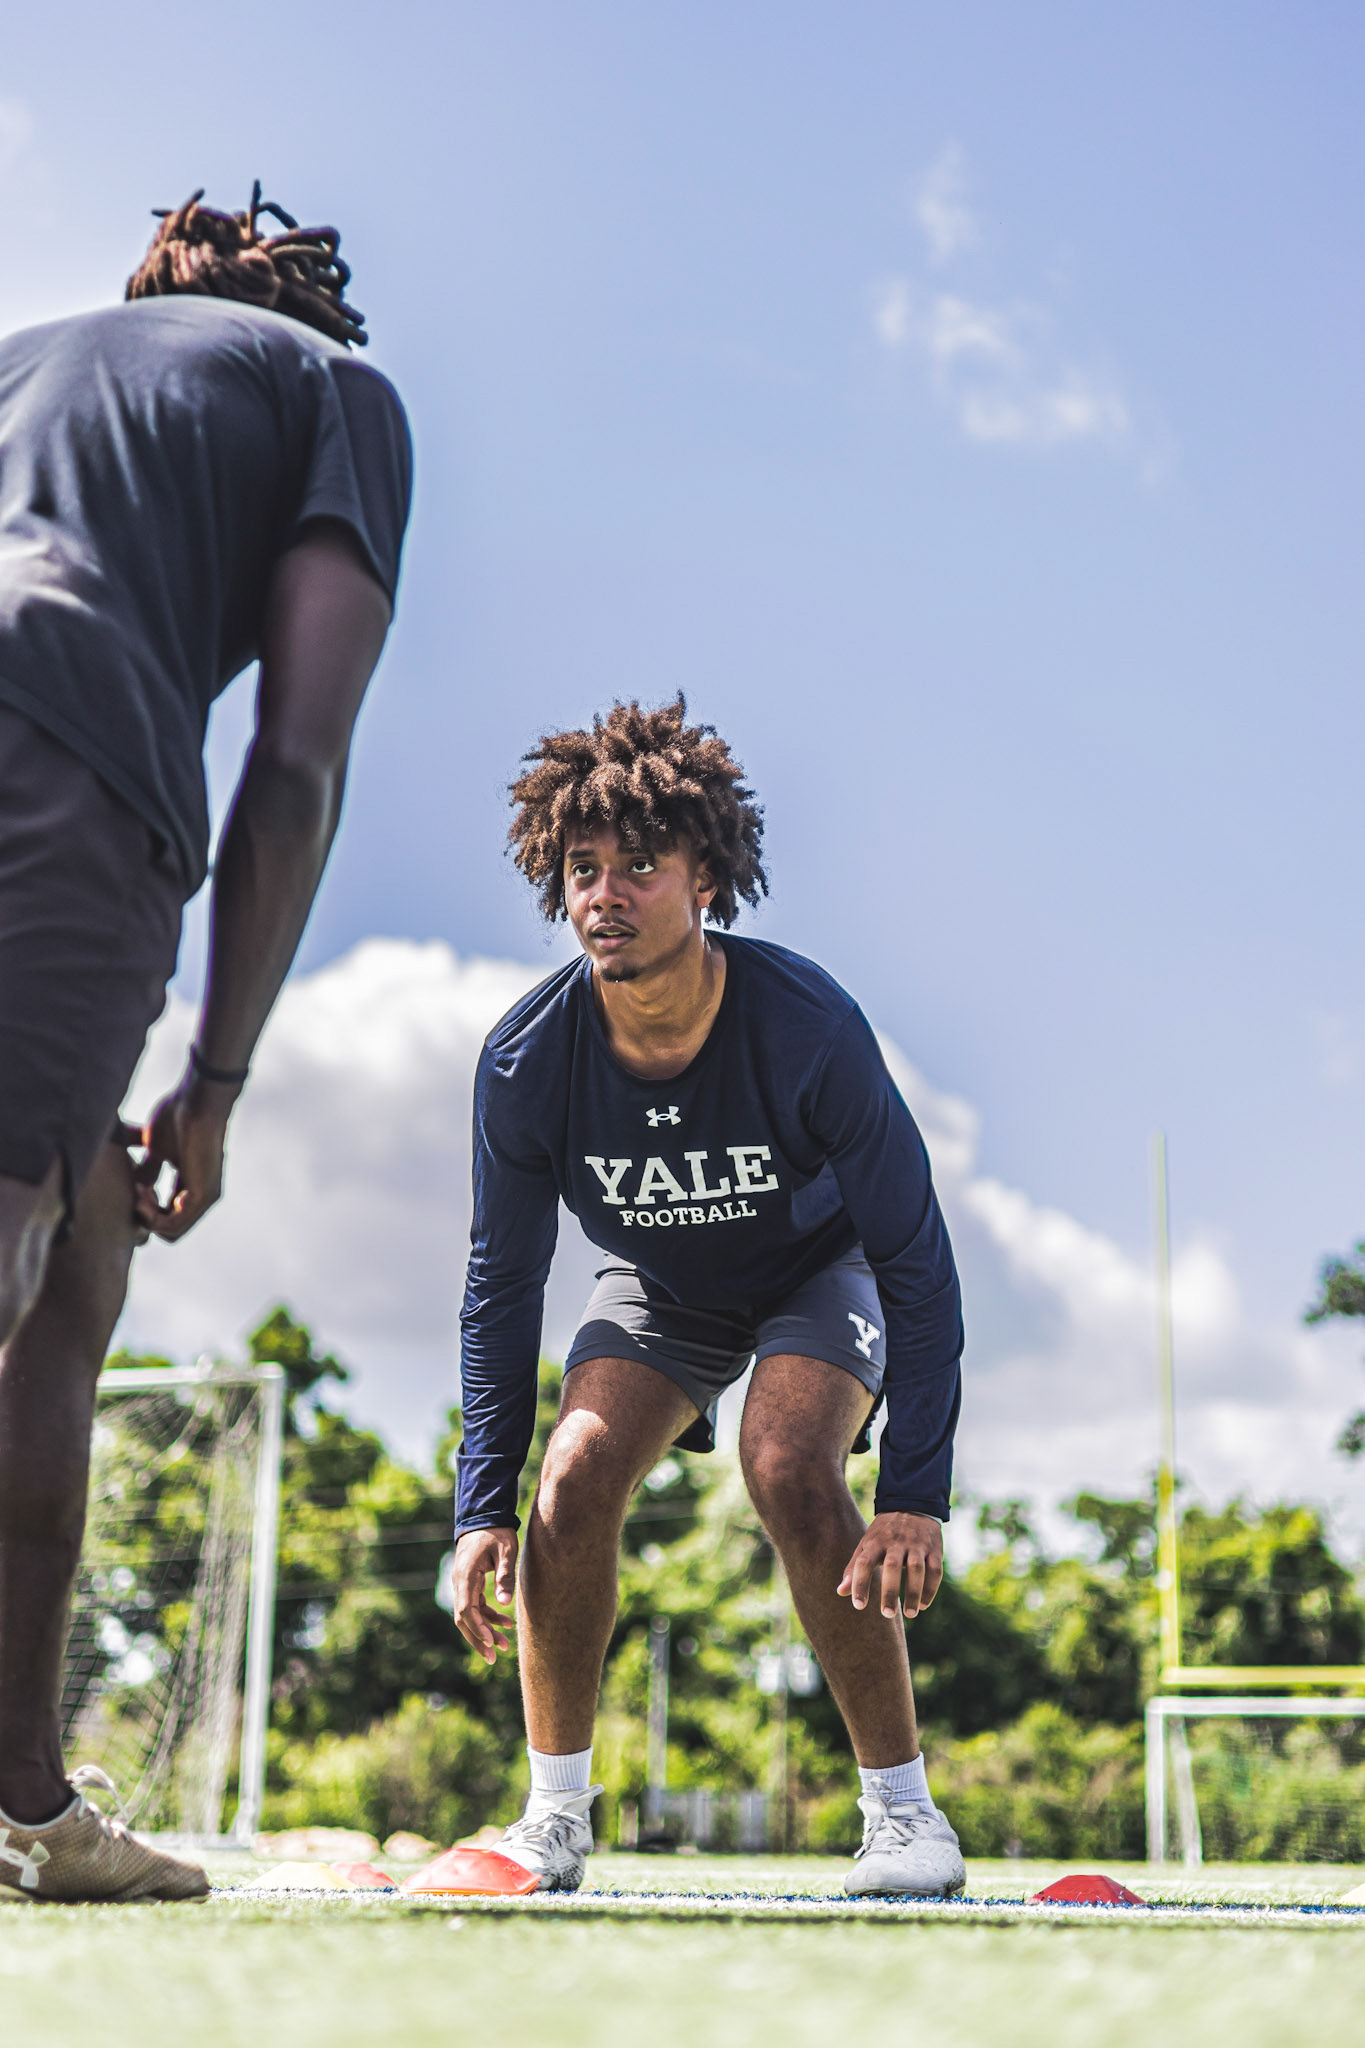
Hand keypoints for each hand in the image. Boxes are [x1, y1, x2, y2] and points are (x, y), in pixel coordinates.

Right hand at [132, 1072, 240, 1240]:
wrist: (197, 1102)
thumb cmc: (178, 1116)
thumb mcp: (157, 1148)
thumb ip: (148, 1168)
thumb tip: (134, 1183)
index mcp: (191, 1185)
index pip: (167, 1214)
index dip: (145, 1207)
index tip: (133, 1185)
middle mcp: (200, 1196)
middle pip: (168, 1228)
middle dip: (144, 1214)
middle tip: (136, 1187)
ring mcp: (204, 1198)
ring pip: (170, 1232)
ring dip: (146, 1215)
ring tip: (138, 1188)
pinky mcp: (202, 1196)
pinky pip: (173, 1226)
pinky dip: (152, 1216)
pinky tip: (144, 1191)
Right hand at [451, 1526, 517, 1663]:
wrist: (485, 1516)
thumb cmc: (497, 1532)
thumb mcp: (506, 1550)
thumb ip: (505, 1575)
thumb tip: (505, 1602)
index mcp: (466, 1574)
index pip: (466, 1609)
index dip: (477, 1628)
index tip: (491, 1642)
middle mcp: (460, 1582)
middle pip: (463, 1619)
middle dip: (478, 1639)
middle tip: (493, 1657)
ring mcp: (463, 1584)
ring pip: (469, 1616)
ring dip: (484, 1631)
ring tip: (504, 1646)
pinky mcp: (470, 1584)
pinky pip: (475, 1606)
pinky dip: (488, 1617)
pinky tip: (505, 1624)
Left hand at [838, 1512, 942, 1619]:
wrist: (912, 1505)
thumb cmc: (884, 1533)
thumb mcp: (866, 1544)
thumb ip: (854, 1568)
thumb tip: (840, 1592)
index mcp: (875, 1541)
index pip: (864, 1562)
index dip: (860, 1583)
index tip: (859, 1606)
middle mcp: (896, 1542)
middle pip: (892, 1566)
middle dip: (890, 1591)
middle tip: (887, 1614)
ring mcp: (916, 1544)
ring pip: (917, 1569)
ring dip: (914, 1592)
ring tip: (910, 1614)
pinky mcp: (934, 1548)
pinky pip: (934, 1570)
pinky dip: (930, 1589)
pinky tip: (923, 1605)